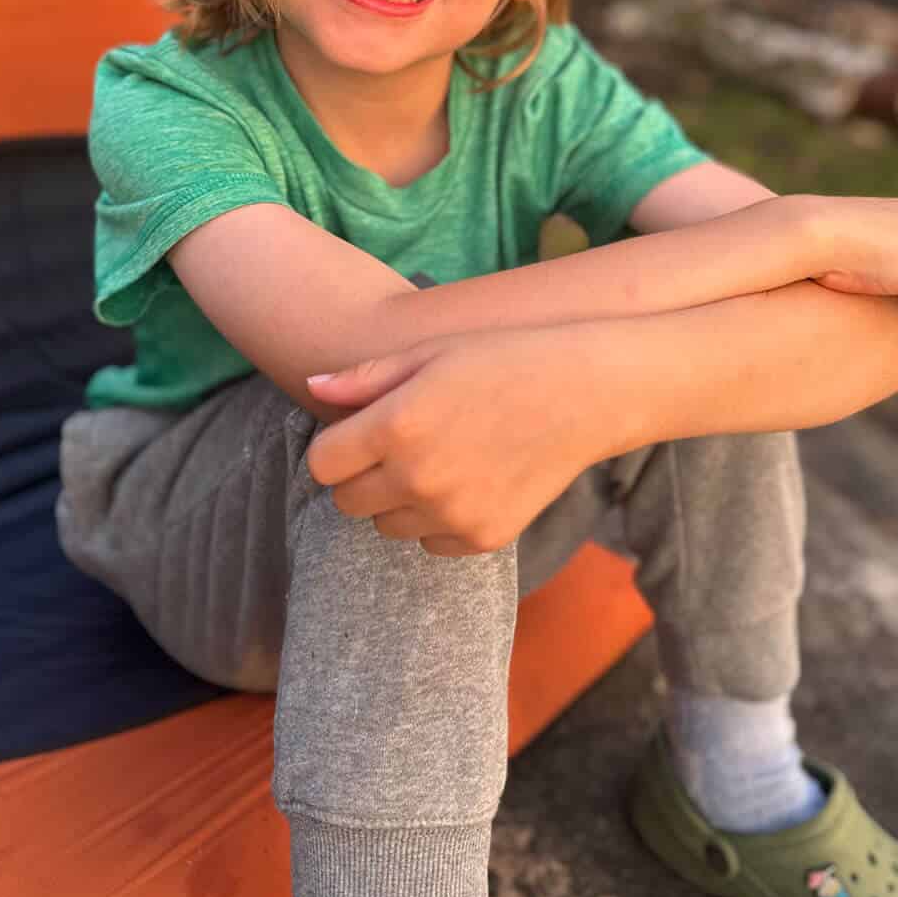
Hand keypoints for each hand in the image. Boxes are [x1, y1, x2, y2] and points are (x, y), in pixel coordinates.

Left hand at [304, 325, 601, 556]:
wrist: (586, 392)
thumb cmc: (503, 359)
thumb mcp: (430, 353)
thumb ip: (365, 377)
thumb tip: (312, 388)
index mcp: (396, 426)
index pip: (322, 464)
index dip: (336, 446)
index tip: (360, 433)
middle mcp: (417, 477)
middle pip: (348, 502)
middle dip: (362, 476)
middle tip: (399, 446)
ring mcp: (451, 513)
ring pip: (387, 526)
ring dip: (398, 500)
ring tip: (439, 459)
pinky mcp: (482, 538)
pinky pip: (431, 543)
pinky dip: (437, 520)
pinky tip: (468, 480)